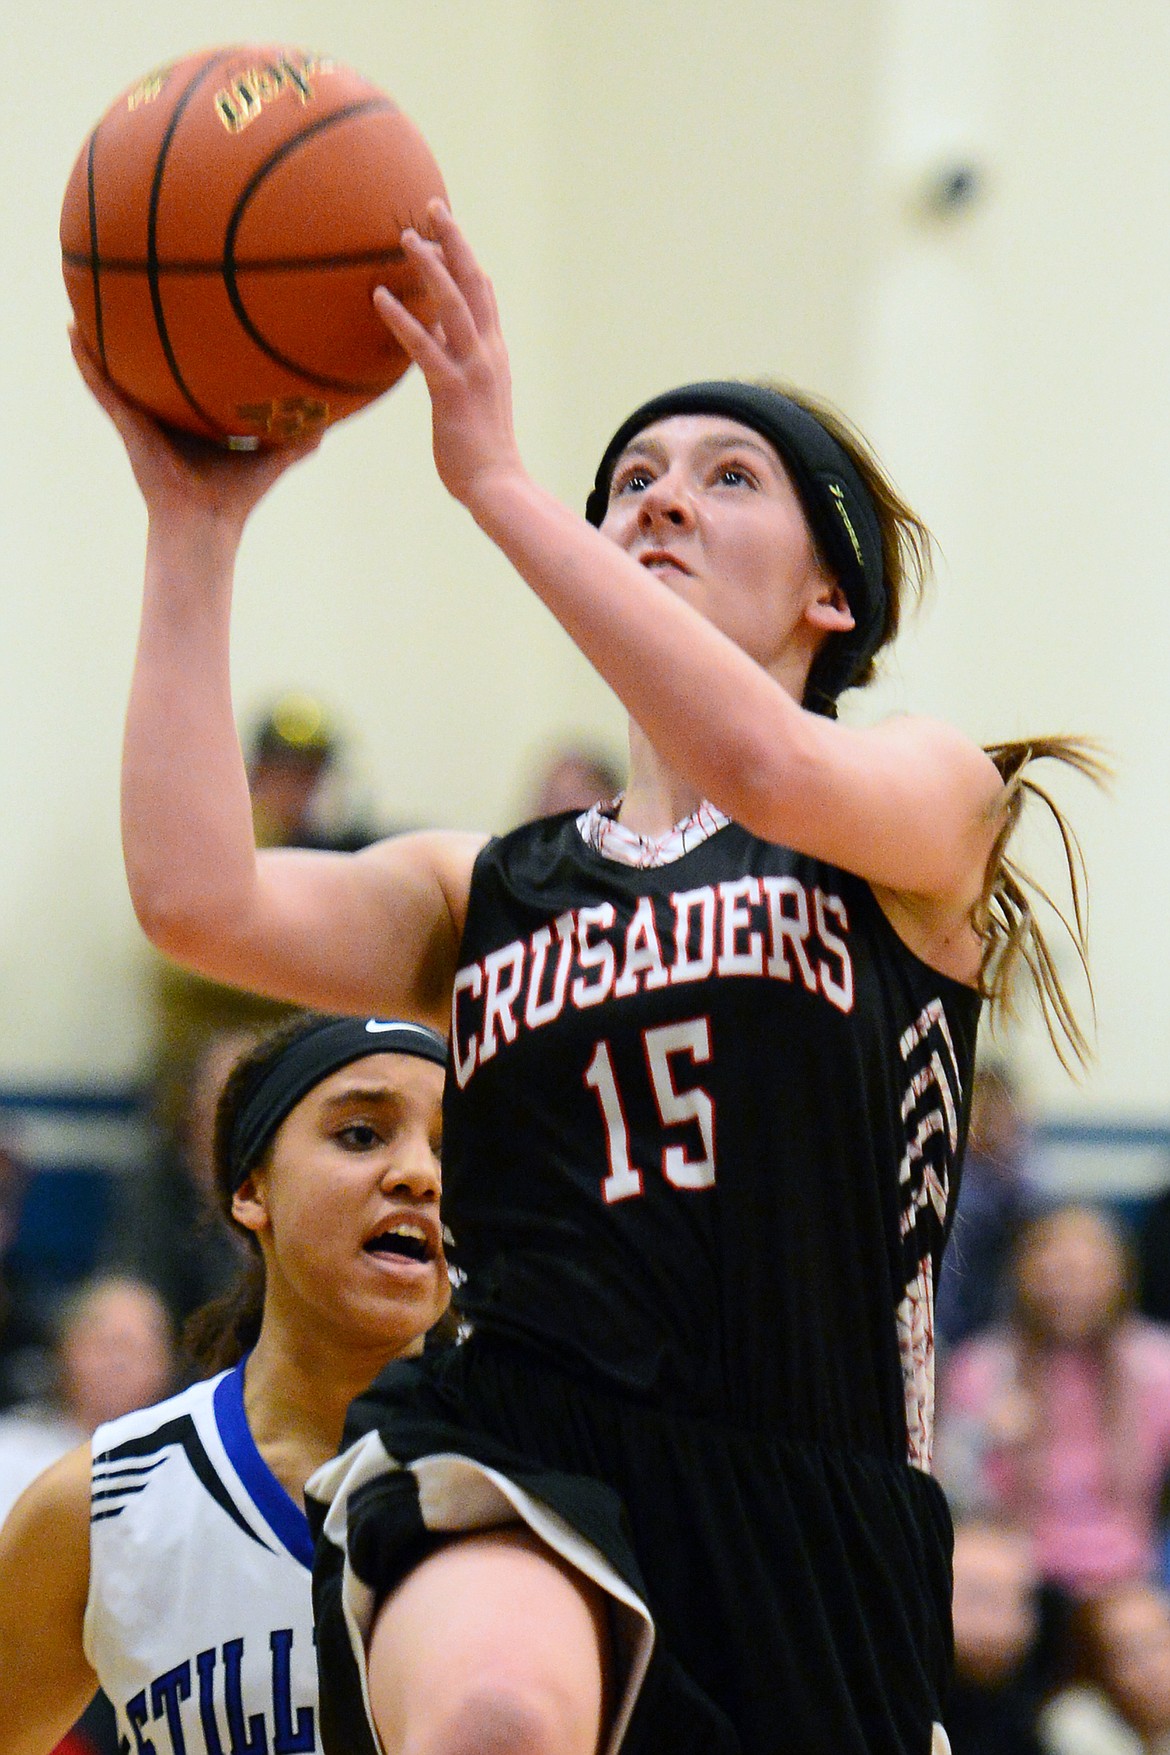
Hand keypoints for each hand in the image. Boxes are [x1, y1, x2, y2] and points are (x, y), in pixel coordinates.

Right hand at [69, 328, 319, 538]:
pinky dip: (86, 363)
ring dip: (99, 341)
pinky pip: (102, 388)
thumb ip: (298, 438)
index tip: (187, 315)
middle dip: (137, 338)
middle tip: (128, 293)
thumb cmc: (237, 497)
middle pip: (148, 369)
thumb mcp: (271, 456)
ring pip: (116, 372)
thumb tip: (329, 419)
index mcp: (192, 420)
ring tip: (82, 303)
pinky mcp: (128, 425)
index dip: (186, 353)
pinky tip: (71, 332)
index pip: (187, 379)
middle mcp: (164, 415)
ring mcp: (142, 419)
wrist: (207, 523)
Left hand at [371, 201, 523, 513]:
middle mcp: (488, 353)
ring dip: (430, 267)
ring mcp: (472, 369)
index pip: (483, 294)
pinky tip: (379, 297)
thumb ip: (456, 366)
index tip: (445, 229)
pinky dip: (401, 319)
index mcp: (494, 353)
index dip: (465, 258)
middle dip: (454, 241)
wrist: (497, 484)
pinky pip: (423, 347)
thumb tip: (433, 342)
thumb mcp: (473, 399)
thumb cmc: (481, 451)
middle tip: (433, 206)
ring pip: (453, 304)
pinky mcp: (451, 390)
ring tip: (406, 237)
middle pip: (473, 283)